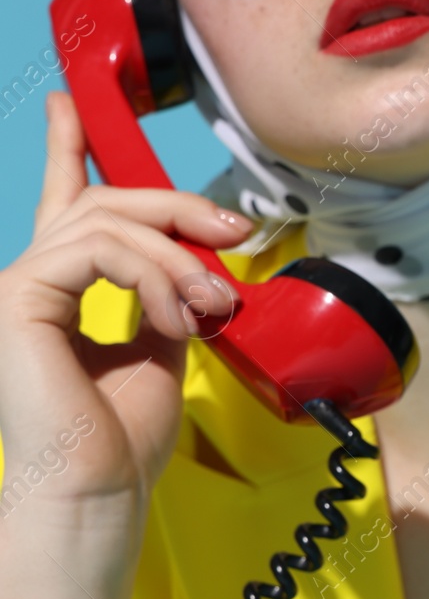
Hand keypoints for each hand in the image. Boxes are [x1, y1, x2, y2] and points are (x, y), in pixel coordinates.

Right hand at [0, 92, 250, 516]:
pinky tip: (179, 317)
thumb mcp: (164, 351)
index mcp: (60, 293)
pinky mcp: (18, 297)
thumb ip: (171, 299)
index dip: (70, 149)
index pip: (65, 206)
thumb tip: (202, 268)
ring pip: (110, 222)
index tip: (75, 108)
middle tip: (236, 230)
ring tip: (213, 304)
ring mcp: (18, 288)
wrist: (99, 490)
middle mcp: (31, 281)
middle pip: (106, 202)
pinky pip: (100, 251)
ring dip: (179, 257)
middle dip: (179, 206)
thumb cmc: (123, 442)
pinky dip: (156, 278)